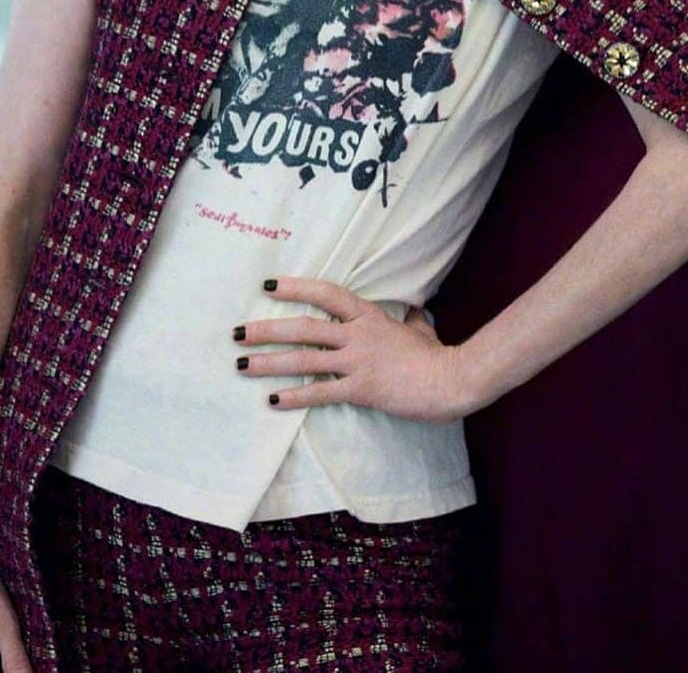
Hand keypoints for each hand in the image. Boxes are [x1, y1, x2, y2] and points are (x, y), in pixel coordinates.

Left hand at [233, 276, 468, 423]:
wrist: (450, 380)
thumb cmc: (436, 354)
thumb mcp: (421, 329)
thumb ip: (412, 319)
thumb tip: (417, 311)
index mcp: (368, 315)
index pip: (326, 294)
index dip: (296, 287)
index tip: (268, 286)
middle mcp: (357, 334)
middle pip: (304, 327)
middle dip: (267, 329)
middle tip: (237, 332)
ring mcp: (357, 361)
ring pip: (304, 358)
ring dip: (269, 362)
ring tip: (242, 365)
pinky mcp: (360, 389)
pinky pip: (320, 392)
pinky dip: (294, 396)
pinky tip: (272, 401)